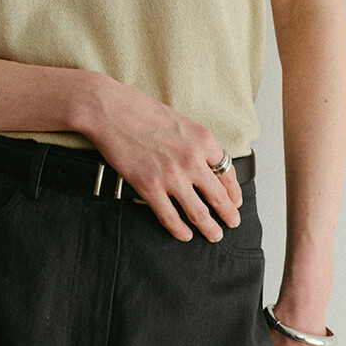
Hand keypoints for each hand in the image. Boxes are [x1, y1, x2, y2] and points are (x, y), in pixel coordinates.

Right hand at [81, 71, 242, 244]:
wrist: (110, 109)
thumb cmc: (142, 110)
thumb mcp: (181, 122)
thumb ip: (195, 144)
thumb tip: (205, 165)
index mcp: (203, 140)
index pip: (227, 172)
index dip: (234, 192)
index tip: (235, 202)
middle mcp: (192, 160)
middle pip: (218, 197)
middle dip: (228, 214)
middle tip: (232, 223)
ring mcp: (171, 176)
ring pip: (199, 213)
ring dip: (209, 228)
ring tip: (214, 235)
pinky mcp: (150, 188)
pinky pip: (171, 218)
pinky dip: (180, 230)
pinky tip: (185, 234)